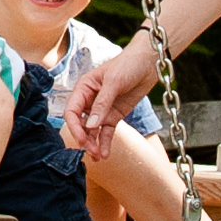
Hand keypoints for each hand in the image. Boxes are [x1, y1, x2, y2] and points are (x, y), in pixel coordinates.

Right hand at [64, 33, 159, 148]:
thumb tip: (91, 125)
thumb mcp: (114, 82)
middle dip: (84, 138)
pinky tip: (105, 154)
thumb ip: (102, 104)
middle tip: (91, 151)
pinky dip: (105, 143)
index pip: (72, 111)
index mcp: (84, 88)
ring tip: (98, 157)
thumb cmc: (128, 64)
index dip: (75, 127)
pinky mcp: (114, 115)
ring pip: (93, 131)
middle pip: (81, 124)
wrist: (148, 63)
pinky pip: (106, 132)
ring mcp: (102, 109)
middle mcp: (89, 100)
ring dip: (93, 144)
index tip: (83, 139)